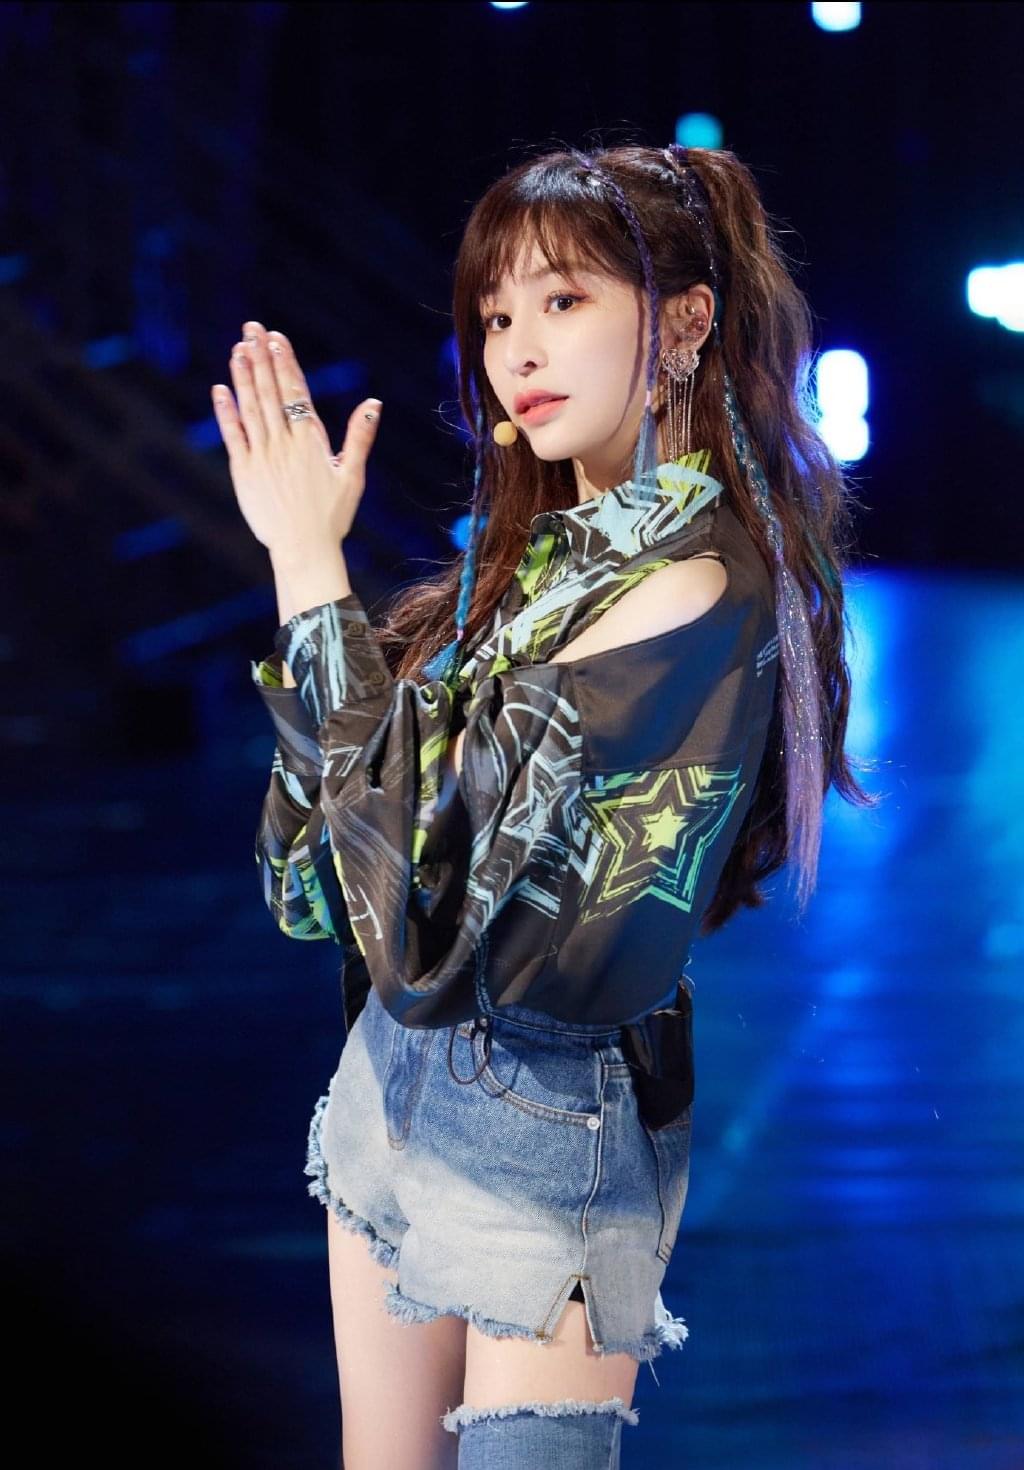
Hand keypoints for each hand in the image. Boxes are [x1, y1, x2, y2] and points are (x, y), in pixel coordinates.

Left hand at [211, 320, 382, 565]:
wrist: (304, 549)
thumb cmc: (333, 516)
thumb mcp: (353, 475)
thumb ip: (361, 435)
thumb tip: (374, 402)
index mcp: (311, 442)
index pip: (296, 393)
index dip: (285, 363)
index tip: (276, 338)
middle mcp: (284, 444)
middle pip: (270, 392)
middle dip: (261, 357)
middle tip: (252, 329)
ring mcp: (261, 456)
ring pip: (250, 407)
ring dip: (243, 376)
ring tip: (238, 349)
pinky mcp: (243, 472)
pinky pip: (233, 435)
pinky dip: (226, 411)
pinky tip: (221, 389)